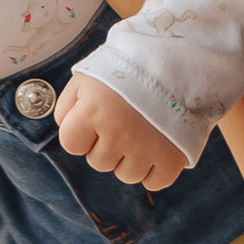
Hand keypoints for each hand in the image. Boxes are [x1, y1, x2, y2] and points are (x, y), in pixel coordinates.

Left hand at [54, 70, 189, 192]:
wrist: (177, 60)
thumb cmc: (127, 69)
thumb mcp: (88, 76)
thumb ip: (67, 105)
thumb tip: (66, 130)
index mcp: (94, 111)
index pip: (71, 144)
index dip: (81, 132)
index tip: (94, 118)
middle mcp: (118, 133)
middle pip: (98, 162)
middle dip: (106, 145)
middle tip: (123, 121)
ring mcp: (146, 148)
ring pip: (126, 174)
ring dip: (130, 158)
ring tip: (140, 131)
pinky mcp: (172, 158)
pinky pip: (154, 182)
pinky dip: (154, 170)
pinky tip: (156, 147)